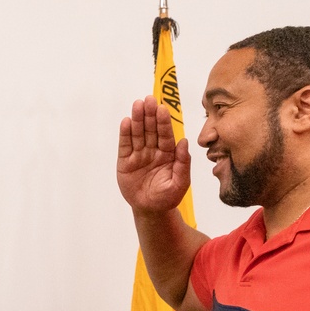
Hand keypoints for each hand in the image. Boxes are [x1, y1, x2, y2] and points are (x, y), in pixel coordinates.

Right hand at [117, 96, 191, 215]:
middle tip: (148, 99)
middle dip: (150, 115)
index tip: (162, 108)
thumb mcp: (180, 183)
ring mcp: (138, 155)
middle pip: (151, 130)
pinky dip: (125, 134)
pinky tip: (126, 122)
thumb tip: (184, 142)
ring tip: (137, 105)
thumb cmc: (167, 198)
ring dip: (137, 119)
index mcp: (168, 154)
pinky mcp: (125, 162)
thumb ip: (183, 163)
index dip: (163, 122)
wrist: (150, 211)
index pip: (165, 135)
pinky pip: (125, 146)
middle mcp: (153, 151)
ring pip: (138, 134)